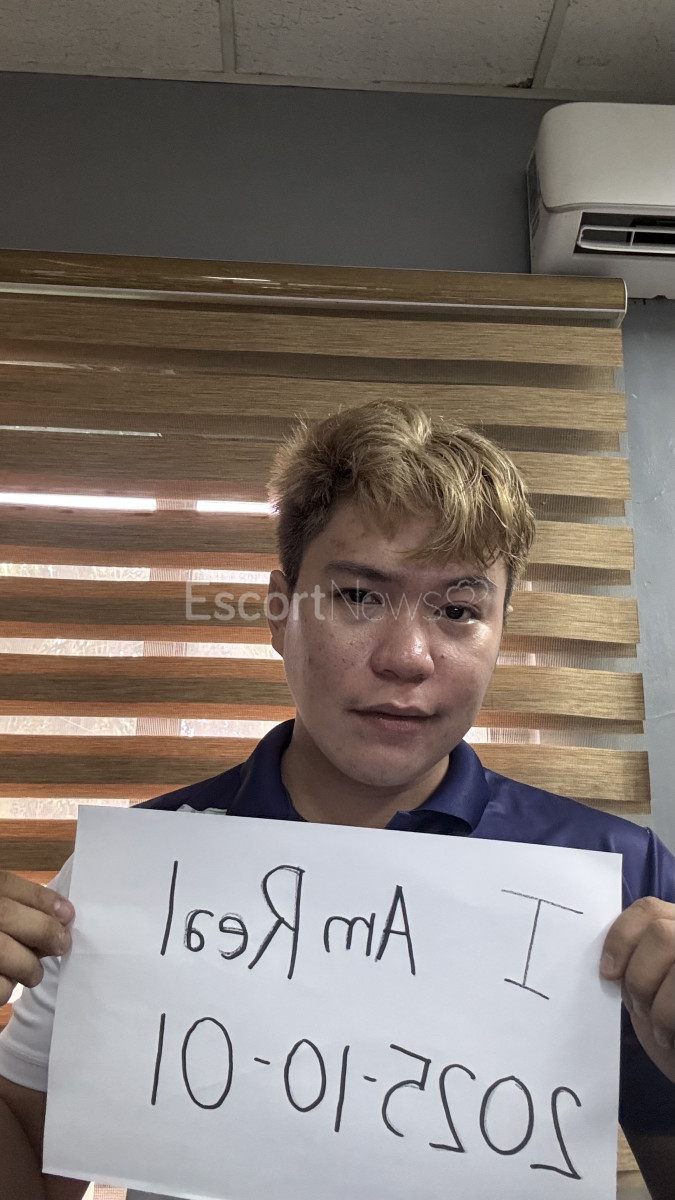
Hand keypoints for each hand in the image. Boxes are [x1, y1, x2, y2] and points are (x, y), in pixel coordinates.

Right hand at [0, 870, 74, 1005]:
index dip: (40, 897)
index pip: (5, 884)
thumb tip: (61, 919)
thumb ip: (17, 909)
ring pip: (2, 952)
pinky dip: (6, 988)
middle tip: (61, 944)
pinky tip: (6, 983)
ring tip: (33, 972)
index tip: (67, 913)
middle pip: (5, 914)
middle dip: (42, 930)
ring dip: (28, 965)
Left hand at [600, 896, 674, 1082]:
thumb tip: (608, 956)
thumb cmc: (671, 1030)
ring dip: (657, 1003)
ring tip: (659, 1028)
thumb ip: (637, 961)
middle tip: (638, 1007)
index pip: (648, 909)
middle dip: (639, 976)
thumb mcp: (649, 989)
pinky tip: (671, 1039)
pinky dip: (668, 1020)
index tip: (608, 972)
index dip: (622, 936)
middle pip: (661, 933)